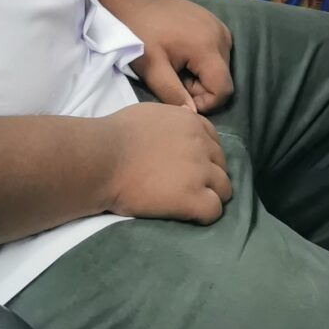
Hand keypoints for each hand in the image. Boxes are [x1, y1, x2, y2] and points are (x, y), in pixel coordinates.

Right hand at [99, 104, 231, 224]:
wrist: (104, 158)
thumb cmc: (118, 134)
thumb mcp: (152, 113)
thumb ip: (174, 118)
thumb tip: (185, 117)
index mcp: (192, 123)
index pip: (214, 142)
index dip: (205, 156)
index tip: (191, 167)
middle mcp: (201, 145)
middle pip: (222, 165)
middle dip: (210, 176)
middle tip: (189, 187)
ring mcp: (200, 172)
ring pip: (225, 189)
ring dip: (212, 196)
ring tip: (192, 204)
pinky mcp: (193, 198)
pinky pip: (214, 210)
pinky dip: (205, 215)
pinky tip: (190, 215)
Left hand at [129, 0, 233, 114]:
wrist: (137, 1)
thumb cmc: (141, 35)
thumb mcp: (153, 70)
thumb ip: (174, 95)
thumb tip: (193, 115)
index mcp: (207, 48)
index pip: (223, 90)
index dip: (205, 102)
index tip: (181, 95)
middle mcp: (221, 36)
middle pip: (223, 78)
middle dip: (201, 88)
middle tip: (174, 79)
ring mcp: (219, 26)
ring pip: (221, 66)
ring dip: (202, 74)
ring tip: (177, 66)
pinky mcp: (214, 21)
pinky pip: (218, 50)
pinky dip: (203, 60)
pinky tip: (182, 53)